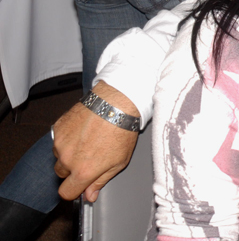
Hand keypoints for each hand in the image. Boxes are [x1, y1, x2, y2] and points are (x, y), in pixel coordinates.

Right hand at [52, 81, 139, 201]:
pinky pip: (58, 139)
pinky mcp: (57, 128)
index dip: (74, 190)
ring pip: (59, 155)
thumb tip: (89, 196)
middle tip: (89, 156)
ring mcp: (60, 143)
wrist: (115, 104)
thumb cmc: (121, 131)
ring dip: (69, 152)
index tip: (80, 185)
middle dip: (72, 169)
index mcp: (83, 171)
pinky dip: (67, 138)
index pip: (66, 193)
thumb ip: (100, 181)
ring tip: (88, 140)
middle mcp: (68, 159)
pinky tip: (83, 130)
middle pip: (62, 174)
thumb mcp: (119, 162)